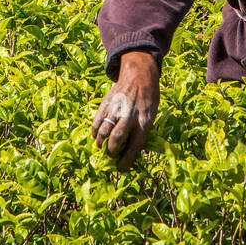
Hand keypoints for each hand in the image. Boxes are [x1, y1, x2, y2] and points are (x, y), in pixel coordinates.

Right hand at [91, 50, 159, 170]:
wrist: (139, 76)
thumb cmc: (148, 100)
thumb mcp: (151, 116)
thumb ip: (141, 132)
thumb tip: (129, 152)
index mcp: (144, 122)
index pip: (135, 146)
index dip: (127, 161)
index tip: (121, 168)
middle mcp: (129, 116)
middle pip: (116, 140)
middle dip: (111, 152)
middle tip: (110, 156)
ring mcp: (116, 109)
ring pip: (103, 132)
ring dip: (100, 143)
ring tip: (102, 147)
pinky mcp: (106, 104)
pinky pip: (96, 122)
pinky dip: (94, 132)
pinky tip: (97, 136)